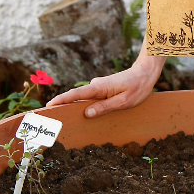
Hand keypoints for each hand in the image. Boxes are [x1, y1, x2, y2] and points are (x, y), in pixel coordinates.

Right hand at [46, 59, 161, 117]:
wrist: (145, 73)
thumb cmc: (137, 87)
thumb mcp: (124, 101)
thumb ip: (105, 107)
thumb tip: (87, 113)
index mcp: (99, 88)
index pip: (75, 95)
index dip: (61, 100)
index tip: (48, 106)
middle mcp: (95, 85)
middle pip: (76, 98)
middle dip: (64, 107)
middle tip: (52, 121)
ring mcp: (98, 87)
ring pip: (84, 99)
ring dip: (75, 108)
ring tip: (65, 121)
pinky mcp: (101, 89)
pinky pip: (90, 98)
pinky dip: (85, 106)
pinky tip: (84, 116)